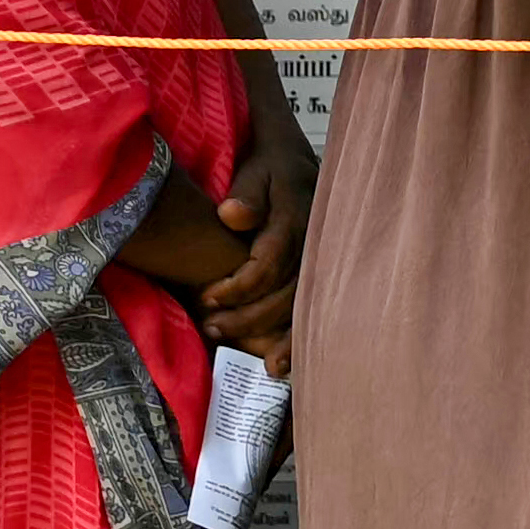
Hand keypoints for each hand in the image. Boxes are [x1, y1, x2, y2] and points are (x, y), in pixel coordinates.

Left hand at [197, 141, 314, 355]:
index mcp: (294, 222)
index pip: (266, 264)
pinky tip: (278, 365)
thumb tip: (232, 215)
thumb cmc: (269, 170)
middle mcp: (312, 247)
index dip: (236, 286)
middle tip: (211, 326)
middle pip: (283, 295)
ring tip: (240, 350)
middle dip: (246, 317)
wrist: (298, 163)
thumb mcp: (257, 170)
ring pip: (300, 310)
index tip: (206, 297)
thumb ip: (247, 192)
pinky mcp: (323, 276)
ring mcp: (321, 264)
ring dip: (271, 337)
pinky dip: (296, 341)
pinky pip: (312, 313)